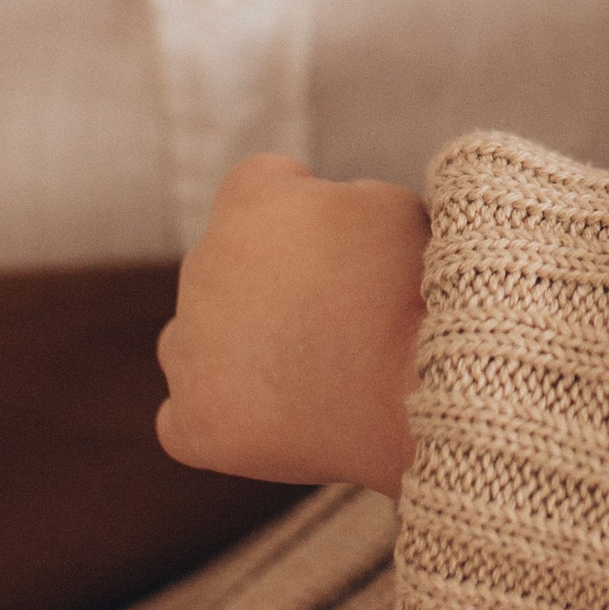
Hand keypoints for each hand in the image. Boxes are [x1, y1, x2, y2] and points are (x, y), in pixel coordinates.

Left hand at [160, 154, 428, 493]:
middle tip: (336, 318)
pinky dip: (220, 414)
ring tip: (307, 372)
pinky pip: (185, 413)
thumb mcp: (391, 204)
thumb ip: (339, 198)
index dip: (303, 211)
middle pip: (226, 266)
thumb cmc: (418, 294)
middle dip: (269, 285)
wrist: (423, 392)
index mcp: (248, 202)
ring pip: (192, 339)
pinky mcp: (193, 422)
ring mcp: (188, 350)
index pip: (260, 186)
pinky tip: (273, 420)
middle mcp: (201, 267)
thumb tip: (323, 216)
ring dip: (232, 348)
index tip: (342, 245)